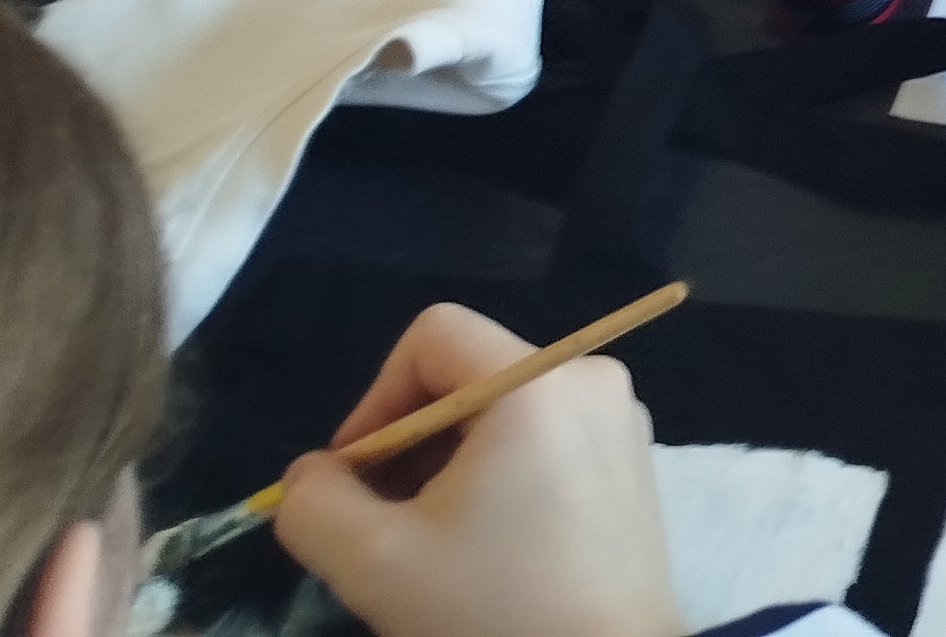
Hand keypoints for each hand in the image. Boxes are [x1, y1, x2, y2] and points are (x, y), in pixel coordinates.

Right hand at [272, 302, 682, 636]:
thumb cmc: (496, 614)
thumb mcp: (376, 563)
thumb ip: (317, 505)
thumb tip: (312, 472)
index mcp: (538, 382)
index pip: (434, 336)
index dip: (376, 400)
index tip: (354, 480)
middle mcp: (591, 381)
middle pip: (468, 373)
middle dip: (409, 442)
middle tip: (380, 522)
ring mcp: (621, 422)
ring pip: (504, 412)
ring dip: (448, 465)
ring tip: (429, 544)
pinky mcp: (633, 465)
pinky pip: (545, 439)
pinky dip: (498, 476)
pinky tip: (483, 550)